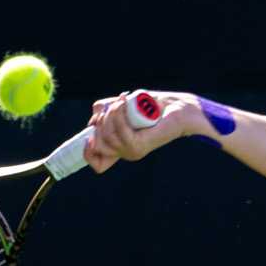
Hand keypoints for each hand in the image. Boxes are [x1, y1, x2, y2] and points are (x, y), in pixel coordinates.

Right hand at [83, 90, 206, 172]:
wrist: (177, 108)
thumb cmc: (152, 106)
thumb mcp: (122, 107)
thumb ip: (105, 111)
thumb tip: (93, 119)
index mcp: (121, 148)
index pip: (98, 164)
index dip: (87, 152)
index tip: (90, 135)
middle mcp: (126, 153)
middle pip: (97, 143)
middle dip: (100, 121)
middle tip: (114, 105)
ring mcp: (133, 151)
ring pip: (106, 136)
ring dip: (110, 114)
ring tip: (122, 101)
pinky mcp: (139, 145)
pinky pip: (119, 132)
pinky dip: (118, 115)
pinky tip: (123, 103)